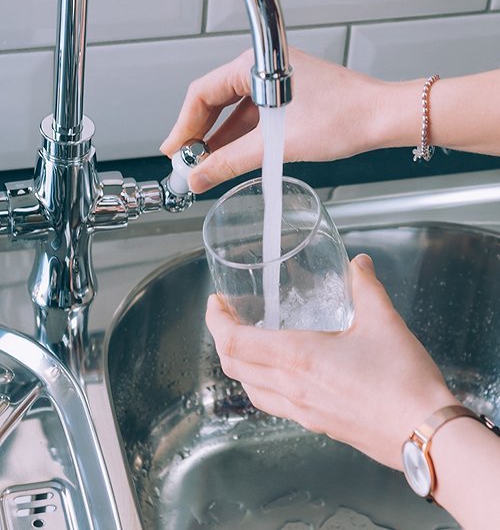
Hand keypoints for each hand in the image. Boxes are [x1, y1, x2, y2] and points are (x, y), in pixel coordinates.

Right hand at [160, 48, 388, 192]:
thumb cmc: (344, 116)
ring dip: (220, 139)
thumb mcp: (279, 144)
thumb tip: (200, 176)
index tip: (173, 152)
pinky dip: (241, 137)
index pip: (202, 93)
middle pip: (215, 101)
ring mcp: (276, 83)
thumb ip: (232, 161)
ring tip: (205, 166)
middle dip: (199, 134)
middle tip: (186, 163)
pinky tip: (232, 157)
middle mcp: (263, 68)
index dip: (183, 126)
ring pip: (234, 111)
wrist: (384, 117)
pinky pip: (254, 116)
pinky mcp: (288, 98)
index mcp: (255, 64)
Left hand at [206, 253, 457, 469]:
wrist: (424, 433)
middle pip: (234, 367)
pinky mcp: (318, 424)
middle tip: (227, 318)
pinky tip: (283, 374)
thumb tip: (358, 264)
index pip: (234, 342)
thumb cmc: (402, 382)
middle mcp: (291, 387)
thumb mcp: (382, 320)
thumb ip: (365, 286)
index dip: (216, 321)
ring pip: (252, 390)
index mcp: (297, 358)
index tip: (215, 304)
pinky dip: (263, 385)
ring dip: (240, 365)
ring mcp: (302, 411)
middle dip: (222, 340)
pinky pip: (275, 405)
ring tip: (249, 343)